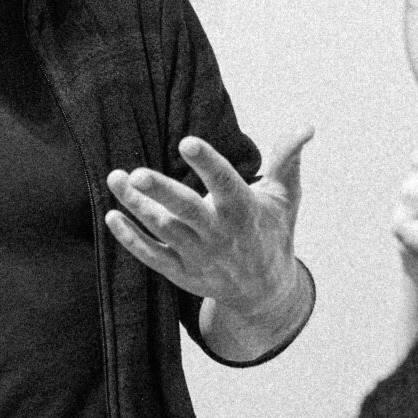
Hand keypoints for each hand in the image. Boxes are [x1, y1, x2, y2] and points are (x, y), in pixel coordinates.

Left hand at [105, 129, 312, 336]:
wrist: (265, 291)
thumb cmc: (271, 231)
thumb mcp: (284, 196)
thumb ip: (287, 159)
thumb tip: (305, 126)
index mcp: (244, 211)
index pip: (225, 184)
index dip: (207, 163)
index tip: (186, 141)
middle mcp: (219, 234)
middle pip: (187, 212)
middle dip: (161, 193)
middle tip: (136, 174)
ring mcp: (198, 256)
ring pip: (163, 230)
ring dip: (137, 207)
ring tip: (115, 178)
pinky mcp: (181, 272)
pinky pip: (152, 256)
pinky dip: (130, 239)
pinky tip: (112, 216)